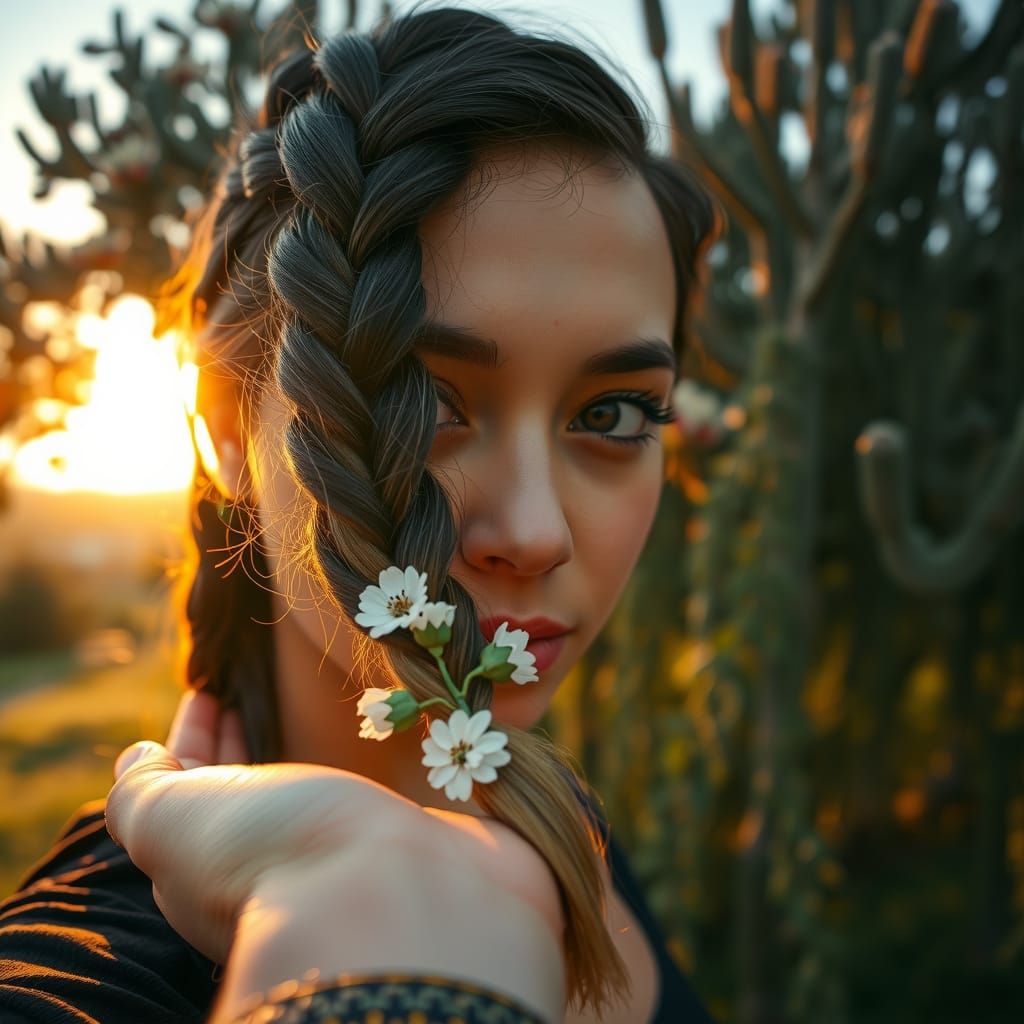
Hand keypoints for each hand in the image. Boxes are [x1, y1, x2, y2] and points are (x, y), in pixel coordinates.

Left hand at [105, 689, 425, 963]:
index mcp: (197, 862)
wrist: (387, 893)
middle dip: (224, 745)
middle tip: (234, 697)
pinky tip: (339, 755)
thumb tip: (137, 759)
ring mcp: (316, 861)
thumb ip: (139, 791)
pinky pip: (335, 804)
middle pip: (228, 796)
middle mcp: (253, 866)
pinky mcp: (374, 851)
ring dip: (272, 756)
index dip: (187, 739)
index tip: (205, 692)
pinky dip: (324, 770)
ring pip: (283, 801)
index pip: (177, 790)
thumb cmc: (268, 848)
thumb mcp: (171, 818)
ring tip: (280, 714)